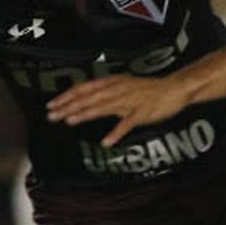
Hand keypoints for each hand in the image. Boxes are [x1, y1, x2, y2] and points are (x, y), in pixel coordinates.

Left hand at [46, 75, 197, 146]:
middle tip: (52, 115)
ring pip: (103, 107)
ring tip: (69, 121)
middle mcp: (118, 89)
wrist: (174, 88)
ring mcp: (130, 100)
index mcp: (112, 82)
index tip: (52, 105)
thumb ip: (103, 92)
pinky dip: (116, 132)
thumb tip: (83, 98)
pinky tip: (106, 142)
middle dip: (69, 106)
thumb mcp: (122, 85)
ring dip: (85, 113)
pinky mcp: (142, 112)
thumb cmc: (147, 89)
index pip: (84, 87)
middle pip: (89, 97)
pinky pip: (127, 124)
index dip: (67, 96)